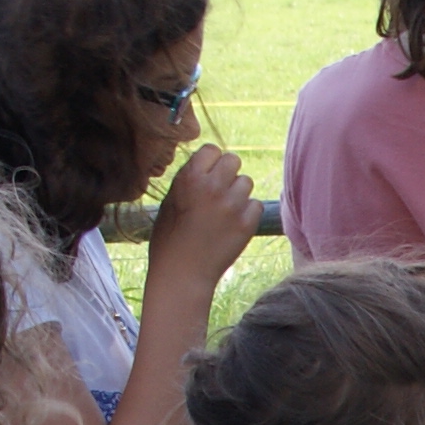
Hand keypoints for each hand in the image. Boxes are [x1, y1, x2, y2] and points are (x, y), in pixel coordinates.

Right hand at [147, 140, 263, 262]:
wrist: (182, 274)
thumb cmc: (169, 238)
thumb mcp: (170, 201)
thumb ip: (189, 178)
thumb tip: (207, 163)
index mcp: (190, 177)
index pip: (212, 149)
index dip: (210, 162)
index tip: (206, 176)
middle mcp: (213, 187)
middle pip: (233, 160)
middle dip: (226, 174)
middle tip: (217, 193)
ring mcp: (232, 205)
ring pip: (246, 182)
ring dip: (237, 193)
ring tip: (222, 212)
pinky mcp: (247, 223)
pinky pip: (255, 204)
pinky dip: (247, 212)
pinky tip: (231, 225)